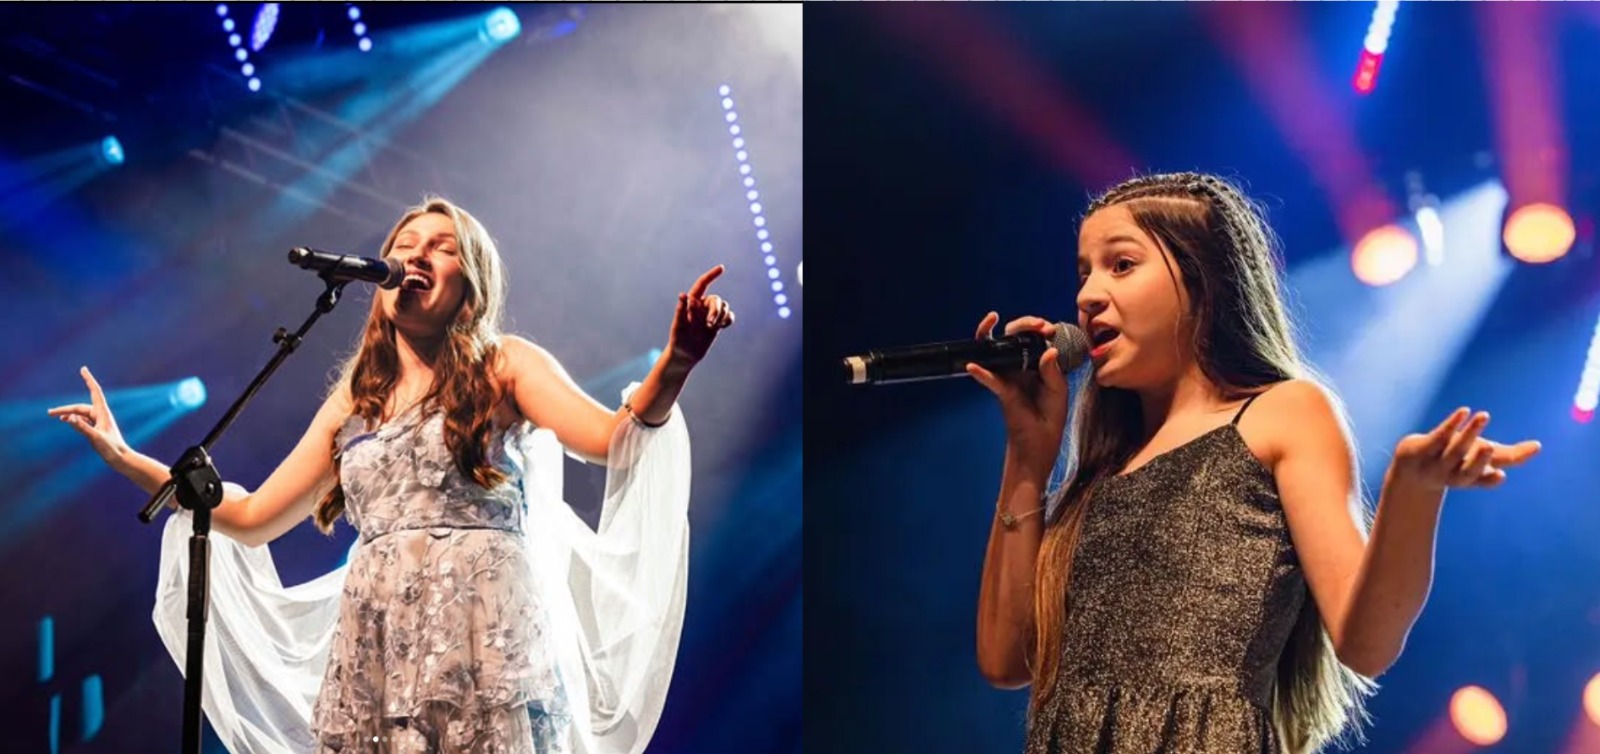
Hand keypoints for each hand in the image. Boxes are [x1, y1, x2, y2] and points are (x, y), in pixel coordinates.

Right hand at [47, 366, 130, 469]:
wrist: (121, 459)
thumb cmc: (111, 449)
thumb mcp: (95, 438)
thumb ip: (82, 428)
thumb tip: (69, 417)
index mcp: (103, 413)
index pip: (95, 392)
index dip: (89, 380)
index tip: (83, 369)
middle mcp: (101, 415)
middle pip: (80, 407)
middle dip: (65, 409)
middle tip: (49, 413)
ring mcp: (99, 421)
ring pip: (81, 413)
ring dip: (68, 413)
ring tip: (53, 415)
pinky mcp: (97, 428)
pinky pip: (83, 419)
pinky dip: (74, 418)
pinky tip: (66, 421)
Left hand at [668, 264, 735, 365]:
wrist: (685, 354)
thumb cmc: (678, 339)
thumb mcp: (678, 325)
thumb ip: (680, 310)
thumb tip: (683, 295)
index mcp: (691, 302)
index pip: (702, 285)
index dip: (711, 275)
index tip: (721, 268)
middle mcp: (702, 306)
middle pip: (716, 299)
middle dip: (716, 310)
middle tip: (710, 324)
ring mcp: (710, 315)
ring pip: (724, 306)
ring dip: (721, 316)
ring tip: (713, 328)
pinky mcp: (717, 324)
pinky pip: (729, 316)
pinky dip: (728, 320)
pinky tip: (722, 327)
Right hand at [965, 312, 1071, 478]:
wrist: (1038, 445)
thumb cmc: (1050, 419)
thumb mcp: (1059, 393)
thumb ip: (1053, 372)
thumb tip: (1050, 349)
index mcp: (1039, 364)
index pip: (1035, 338)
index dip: (1039, 328)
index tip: (1048, 329)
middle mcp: (1021, 366)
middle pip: (1014, 337)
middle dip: (1023, 324)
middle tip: (1036, 325)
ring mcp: (1009, 376)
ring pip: (995, 350)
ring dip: (989, 334)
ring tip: (991, 321)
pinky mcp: (1001, 391)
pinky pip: (989, 379)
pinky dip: (980, 372)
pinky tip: (973, 366)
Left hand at [1388, 407, 1541, 492]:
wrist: (1410, 468)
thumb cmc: (1454, 461)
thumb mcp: (1480, 458)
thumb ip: (1510, 456)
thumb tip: (1538, 447)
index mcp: (1468, 479)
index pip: (1480, 481)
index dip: (1489, 480)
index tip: (1500, 476)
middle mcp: (1451, 474)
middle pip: (1466, 471)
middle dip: (1479, 461)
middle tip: (1489, 447)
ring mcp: (1433, 462)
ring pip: (1452, 450)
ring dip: (1469, 433)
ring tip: (1484, 415)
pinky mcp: (1420, 448)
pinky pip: (1437, 436)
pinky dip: (1451, 424)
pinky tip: (1464, 411)